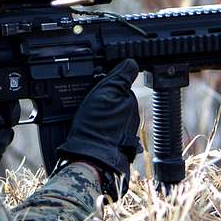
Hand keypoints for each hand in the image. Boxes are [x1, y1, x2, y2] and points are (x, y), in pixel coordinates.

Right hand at [55, 59, 141, 197]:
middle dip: (104, 99)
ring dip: (102, 113)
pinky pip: (108, 128)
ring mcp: (126, 130)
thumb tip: (132, 62)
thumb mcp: (104, 93)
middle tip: (89, 105)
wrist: (89, 159)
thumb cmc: (95, 127)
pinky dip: (101, 127)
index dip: (105, 84)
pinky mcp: (118, 142)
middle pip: (115, 99)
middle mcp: (132, 116)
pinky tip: (91, 129)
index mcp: (130, 101)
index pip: (118, 85)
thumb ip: (119, 77)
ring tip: (88, 119)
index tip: (94, 88)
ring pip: (112, 113)